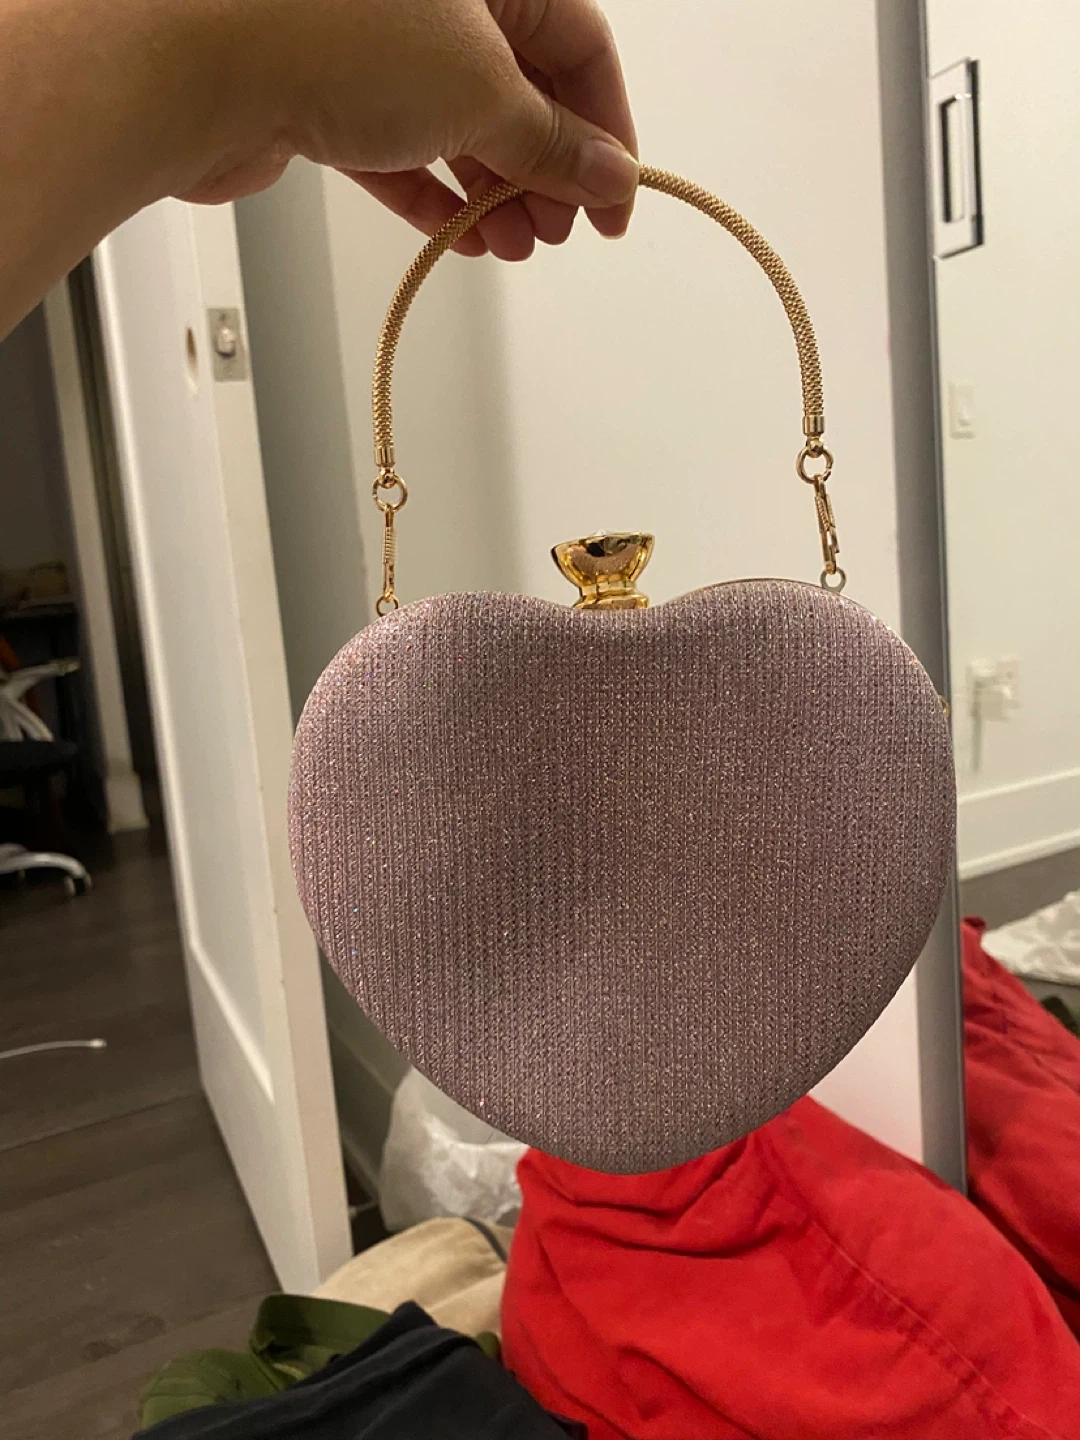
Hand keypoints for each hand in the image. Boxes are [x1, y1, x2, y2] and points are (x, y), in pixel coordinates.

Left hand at [180, 0, 637, 260]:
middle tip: (559, 227)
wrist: (196, 64)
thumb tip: (604, 173)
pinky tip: (461, 236)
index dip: (607, 129)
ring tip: (512, 243)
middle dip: (546, 168)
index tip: (615, 199)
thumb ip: (550, 143)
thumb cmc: (325, 33)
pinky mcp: (328, 95)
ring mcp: (375, 47)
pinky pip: (402, 151)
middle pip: (519, 88)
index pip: (578, 44)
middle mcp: (432, 2)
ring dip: (495, 192)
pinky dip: (436, 195)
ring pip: (460, 126)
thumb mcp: (480, 93)